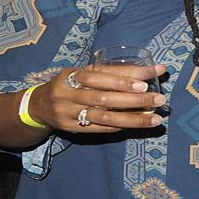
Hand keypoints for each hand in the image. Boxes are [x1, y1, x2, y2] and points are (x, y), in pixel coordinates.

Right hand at [29, 65, 166, 133]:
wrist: (39, 105)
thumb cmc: (70, 85)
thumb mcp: (84, 73)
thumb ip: (113, 72)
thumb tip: (151, 69)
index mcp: (72, 75)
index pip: (101, 75)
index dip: (124, 78)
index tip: (148, 79)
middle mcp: (69, 93)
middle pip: (105, 98)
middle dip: (135, 99)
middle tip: (159, 99)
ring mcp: (69, 113)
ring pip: (106, 118)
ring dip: (134, 119)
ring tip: (156, 119)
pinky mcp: (73, 128)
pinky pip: (102, 129)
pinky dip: (122, 126)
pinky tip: (139, 124)